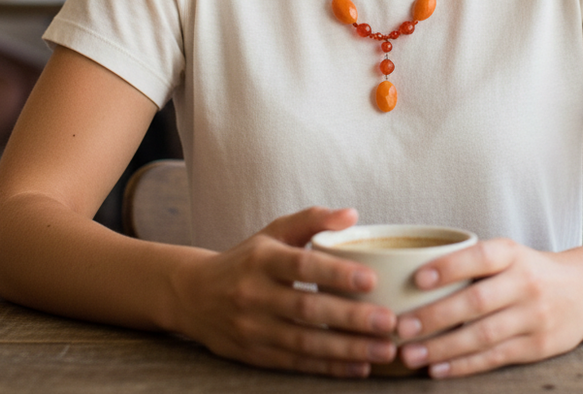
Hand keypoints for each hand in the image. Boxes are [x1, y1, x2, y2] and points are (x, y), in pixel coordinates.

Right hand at [170, 207, 398, 376]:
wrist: (193, 295)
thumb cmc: (247, 259)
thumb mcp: (274, 232)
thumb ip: (313, 220)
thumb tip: (352, 215)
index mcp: (262, 259)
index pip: (302, 266)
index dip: (336, 273)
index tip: (371, 279)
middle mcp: (254, 295)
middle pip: (306, 309)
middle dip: (350, 318)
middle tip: (389, 321)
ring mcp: (252, 329)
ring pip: (304, 343)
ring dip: (347, 349)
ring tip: (383, 350)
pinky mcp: (255, 356)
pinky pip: (296, 363)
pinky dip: (329, 367)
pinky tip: (359, 366)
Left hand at [395, 238, 582, 377]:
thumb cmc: (529, 270)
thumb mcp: (508, 254)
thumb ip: (471, 263)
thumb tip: (410, 279)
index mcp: (512, 254)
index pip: (479, 257)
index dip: (449, 267)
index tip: (417, 279)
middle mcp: (525, 283)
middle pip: (476, 302)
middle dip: (435, 316)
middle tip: (401, 327)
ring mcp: (534, 316)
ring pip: (482, 335)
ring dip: (443, 348)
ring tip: (410, 354)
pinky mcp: (537, 346)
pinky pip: (495, 357)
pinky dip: (464, 365)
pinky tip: (438, 369)